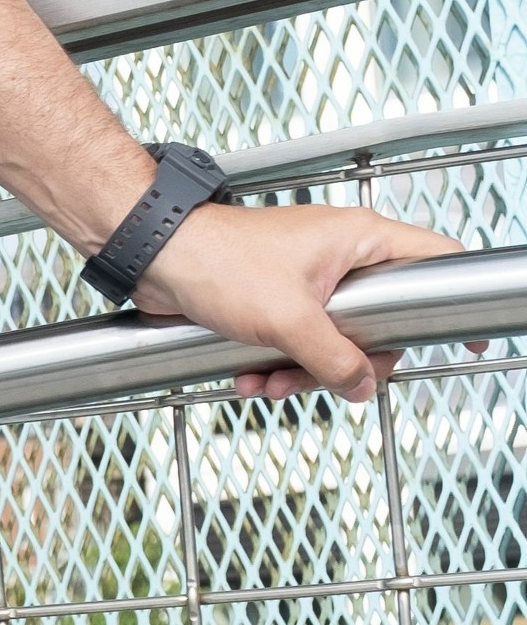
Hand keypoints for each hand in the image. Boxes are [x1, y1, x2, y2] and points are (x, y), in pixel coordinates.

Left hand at [134, 199, 464, 403]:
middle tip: (326, 379)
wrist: (153, 258)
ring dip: (301, 372)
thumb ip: (334, 358)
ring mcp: (309, 278)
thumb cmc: (215, 261)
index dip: (455, 296)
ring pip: (334, 340)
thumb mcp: (288, 320)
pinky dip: (276, 364)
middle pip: (381, 322)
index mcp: (359, 240)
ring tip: (268, 384)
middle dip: (346, 362)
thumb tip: (361, 385)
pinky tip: (248, 377)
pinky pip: (296, 342)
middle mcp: (340, 256)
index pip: (434, 260)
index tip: (470, 336)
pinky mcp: (276, 299)